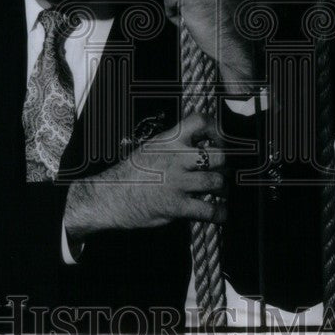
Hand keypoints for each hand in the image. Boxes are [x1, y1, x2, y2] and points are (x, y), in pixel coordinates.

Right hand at [63, 113, 226, 240]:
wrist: (108, 196)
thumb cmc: (130, 173)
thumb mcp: (150, 148)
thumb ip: (174, 144)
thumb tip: (198, 142)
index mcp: (168, 140)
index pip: (200, 121)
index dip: (217, 128)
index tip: (220, 138)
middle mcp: (176, 158)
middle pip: (218, 154)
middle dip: (226, 163)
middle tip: (224, 169)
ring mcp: (177, 182)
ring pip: (217, 181)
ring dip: (224, 188)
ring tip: (222, 191)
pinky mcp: (176, 206)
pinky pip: (208, 209)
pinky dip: (220, 213)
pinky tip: (221, 213)